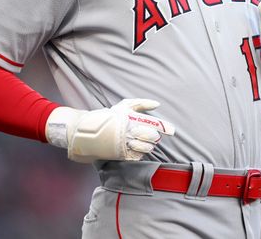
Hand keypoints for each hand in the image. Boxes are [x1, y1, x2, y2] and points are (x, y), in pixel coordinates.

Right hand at [46, 98, 174, 162]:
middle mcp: (128, 131)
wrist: (88, 131)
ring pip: (146, 148)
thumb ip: (141, 104)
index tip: (172, 131)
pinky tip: (137, 149)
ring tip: (145, 143)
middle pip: (151, 137)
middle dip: (155, 138)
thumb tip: (157, 104)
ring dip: (149, 146)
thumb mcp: (124, 106)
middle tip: (154, 137)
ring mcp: (124, 144)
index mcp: (131, 118)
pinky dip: (140, 153)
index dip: (165, 128)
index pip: (153, 124)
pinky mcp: (120, 154)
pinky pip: (137, 156)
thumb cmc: (109, 117)